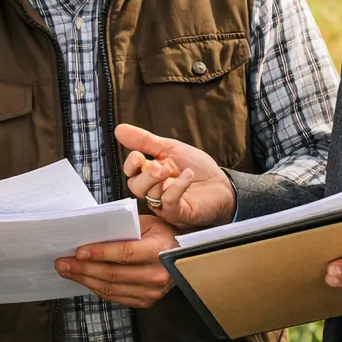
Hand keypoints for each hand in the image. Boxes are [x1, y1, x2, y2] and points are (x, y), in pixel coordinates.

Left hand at [55, 215, 178, 307]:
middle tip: (62, 262)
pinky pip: (115, 297)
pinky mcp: (146, 301)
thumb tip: (90, 233)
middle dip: (83, 268)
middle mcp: (157, 275)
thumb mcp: (147, 223)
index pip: (125, 253)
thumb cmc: (162, 234)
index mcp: (159, 251)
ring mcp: (152, 292)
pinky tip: (83, 280)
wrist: (183, 255)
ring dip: (85, 279)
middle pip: (113, 274)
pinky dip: (96, 288)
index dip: (100, 253)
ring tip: (67, 271)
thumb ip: (123, 228)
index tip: (79, 251)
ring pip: (111, 288)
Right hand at [116, 123, 234, 229]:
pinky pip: (169, 203)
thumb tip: (119, 130)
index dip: (130, 165)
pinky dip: (177, 188)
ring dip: (159, 181)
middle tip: (159, 166)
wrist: (222, 184)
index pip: (131, 173)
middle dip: (145, 175)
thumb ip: (145, 141)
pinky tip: (187, 176)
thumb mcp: (170, 148)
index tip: (138, 156)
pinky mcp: (179, 212)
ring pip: (150, 196)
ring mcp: (165, 204)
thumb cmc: (197, 168)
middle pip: (136, 186)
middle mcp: (155, 190)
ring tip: (172, 170)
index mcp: (150, 174)